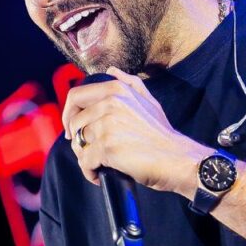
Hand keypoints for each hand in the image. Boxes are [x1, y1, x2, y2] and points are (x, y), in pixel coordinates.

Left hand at [62, 66, 208, 194]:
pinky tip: (99, 174)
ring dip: (84, 157)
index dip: (68, 114)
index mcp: (116, 89)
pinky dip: (89, 171)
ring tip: (98, 163)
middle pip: (74, 123)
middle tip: (86, 151)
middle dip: (77, 139)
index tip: (73, 129)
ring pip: (78, 143)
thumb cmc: (162, 134)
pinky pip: (85, 161)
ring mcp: (108, 124)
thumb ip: (130, 83)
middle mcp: (110, 103)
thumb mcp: (149, 101)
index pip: (76, 96)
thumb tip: (111, 70)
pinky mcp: (107, 146)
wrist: (177, 159)